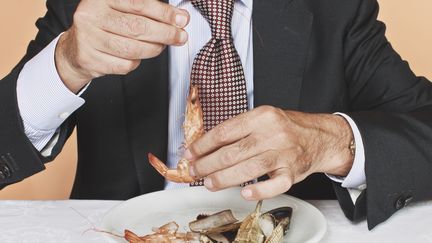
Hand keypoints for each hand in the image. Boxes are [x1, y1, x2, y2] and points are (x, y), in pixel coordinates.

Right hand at [55, 0, 189, 92]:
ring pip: (132, 48)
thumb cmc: (105, 26)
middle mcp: (91, 15)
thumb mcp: (120, 9)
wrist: (75, 48)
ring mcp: (88, 38)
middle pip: (137, 27)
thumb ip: (146, 10)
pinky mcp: (89, 58)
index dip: (164, 13)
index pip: (138, 3)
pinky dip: (136, 62)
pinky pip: (124, 65)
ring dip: (154, 49)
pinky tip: (136, 56)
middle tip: (180, 36)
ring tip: (160, 46)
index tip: (182, 19)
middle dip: (165, 33)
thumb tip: (178, 18)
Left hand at [184, 106, 353, 199]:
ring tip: (209, 183)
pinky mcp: (293, 172)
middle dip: (208, 164)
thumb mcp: (262, 119)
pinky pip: (275, 184)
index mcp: (261, 116)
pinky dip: (259, 190)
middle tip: (194, 172)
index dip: (203, 145)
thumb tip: (205, 147)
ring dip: (224, 178)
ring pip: (249, 168)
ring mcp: (284, 153)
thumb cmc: (285, 128)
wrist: (319, 137)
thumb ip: (237, 130)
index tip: (190, 154)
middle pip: (233, 152)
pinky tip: (244, 194)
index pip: (225, 131)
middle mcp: (273, 133)